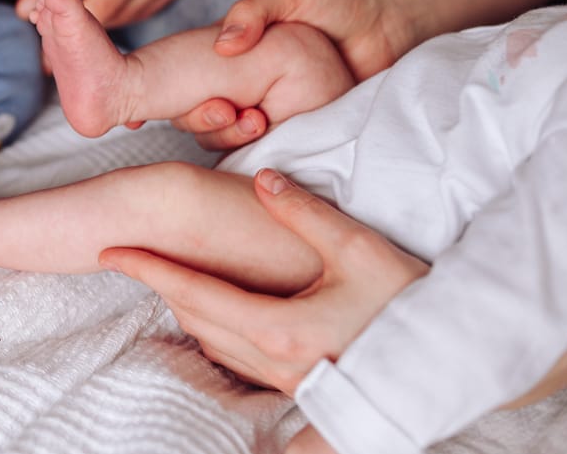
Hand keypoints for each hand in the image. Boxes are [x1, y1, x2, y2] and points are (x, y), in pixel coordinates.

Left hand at [100, 168, 428, 395]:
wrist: (455, 358)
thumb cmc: (410, 301)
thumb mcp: (359, 248)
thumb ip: (303, 212)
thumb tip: (260, 178)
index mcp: (280, 329)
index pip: (194, 294)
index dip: (149, 270)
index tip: (111, 251)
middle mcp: (275, 362)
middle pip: (195, 320)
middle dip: (162, 286)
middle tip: (133, 255)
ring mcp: (287, 382)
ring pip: (213, 343)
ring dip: (188, 309)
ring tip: (170, 272)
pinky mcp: (300, 388)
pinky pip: (239, 357)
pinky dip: (217, 328)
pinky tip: (221, 305)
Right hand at [171, 0, 408, 149]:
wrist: (388, 30)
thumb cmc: (336, 4)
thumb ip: (254, 10)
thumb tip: (222, 46)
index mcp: (230, 60)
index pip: (184, 89)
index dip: (172, 103)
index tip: (183, 112)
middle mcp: (240, 90)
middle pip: (200, 122)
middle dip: (204, 124)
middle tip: (229, 113)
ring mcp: (267, 116)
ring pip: (226, 143)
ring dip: (230, 139)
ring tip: (257, 122)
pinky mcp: (294, 135)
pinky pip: (264, 154)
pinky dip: (258, 153)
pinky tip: (265, 141)